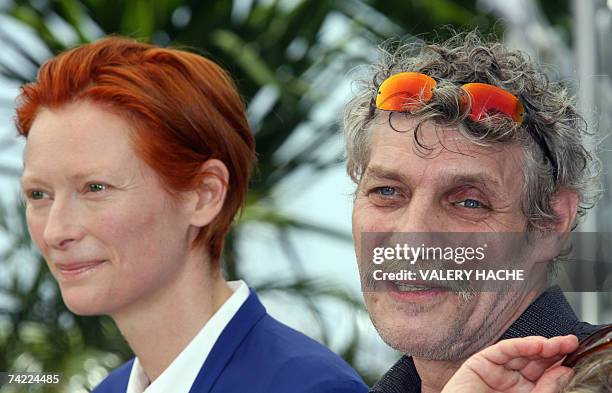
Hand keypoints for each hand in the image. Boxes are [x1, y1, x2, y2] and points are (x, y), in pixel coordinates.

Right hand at [441, 335, 578, 392]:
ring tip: (558, 344)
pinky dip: (519, 345)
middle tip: (570, 343)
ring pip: (520, 353)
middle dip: (553, 350)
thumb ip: (546, 390)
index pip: (546, 374)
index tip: (577, 354)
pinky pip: (502, 351)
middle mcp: (511, 381)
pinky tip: (536, 344)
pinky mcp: (480, 363)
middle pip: (534, 361)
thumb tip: (565, 372)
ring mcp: (496, 371)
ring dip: (540, 346)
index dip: (560, 362)